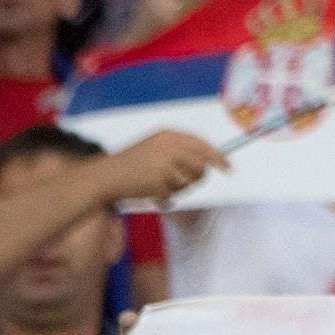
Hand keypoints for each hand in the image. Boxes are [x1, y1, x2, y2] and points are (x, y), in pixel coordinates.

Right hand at [101, 129, 222, 207]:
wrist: (105, 176)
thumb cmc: (132, 162)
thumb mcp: (155, 145)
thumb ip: (180, 149)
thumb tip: (210, 161)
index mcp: (169, 136)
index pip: (203, 146)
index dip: (219, 158)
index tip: (228, 168)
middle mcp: (168, 148)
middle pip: (200, 167)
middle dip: (197, 177)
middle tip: (184, 181)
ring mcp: (163, 166)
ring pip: (188, 183)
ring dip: (179, 188)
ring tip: (161, 184)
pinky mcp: (156, 184)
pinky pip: (172, 196)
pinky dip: (165, 199)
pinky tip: (152, 193)